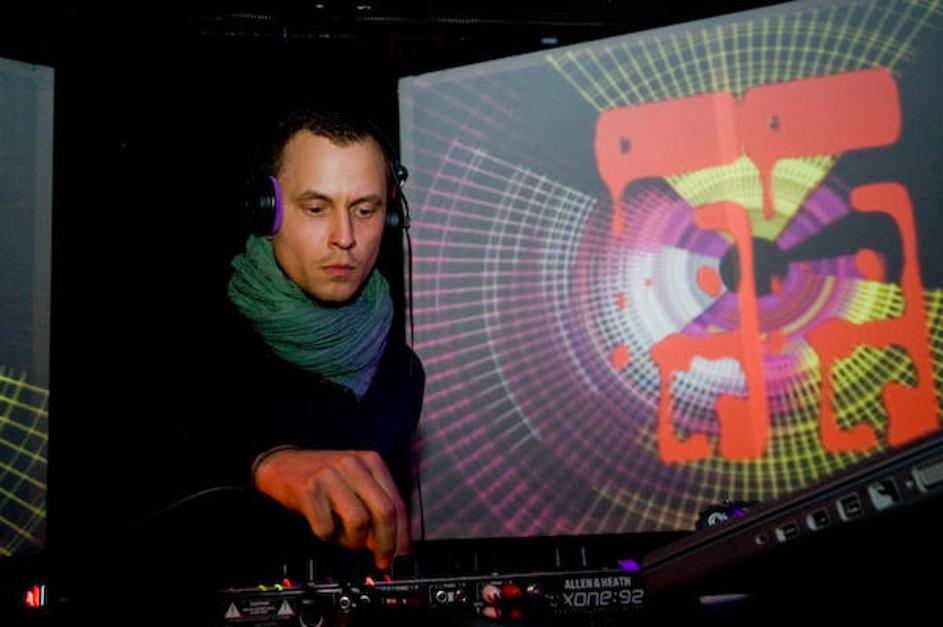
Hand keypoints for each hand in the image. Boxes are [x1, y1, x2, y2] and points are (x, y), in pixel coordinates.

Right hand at [253, 449, 409, 569]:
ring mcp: (331, 476)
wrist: (281, 465)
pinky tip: (323, 526)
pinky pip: (327, 528)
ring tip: (343, 536)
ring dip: (353, 541)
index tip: (401, 556)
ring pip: (359, 522)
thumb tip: (388, 545)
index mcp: (371, 462)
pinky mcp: (310, 489)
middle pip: (385, 512)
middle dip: (386, 544)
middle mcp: (354, 465)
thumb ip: (374, 509)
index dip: (402, 536)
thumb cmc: (322, 478)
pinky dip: (327, 536)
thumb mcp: (354, 485)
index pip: (398, 503)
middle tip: (381, 560)